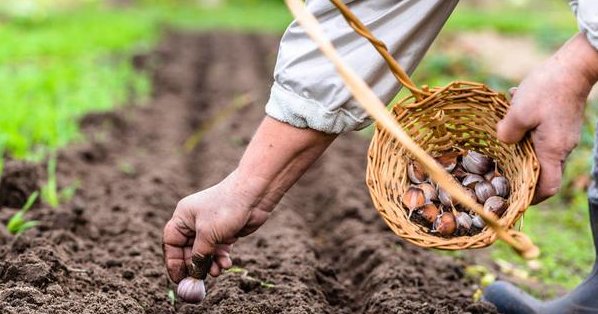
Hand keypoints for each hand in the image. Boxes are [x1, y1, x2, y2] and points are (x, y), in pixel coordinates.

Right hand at [162, 171, 271, 281]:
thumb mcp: (208, 234)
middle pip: (187, 251)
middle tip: (199, 281)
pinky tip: (226, 264)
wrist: (255, 195)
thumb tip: (193, 275)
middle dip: (194, 266)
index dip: (173, 261)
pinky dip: (220, 259)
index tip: (178, 278)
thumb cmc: (226, 208)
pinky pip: (218, 251)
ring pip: (204, 253)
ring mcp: (210, 228)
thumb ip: (199, 256)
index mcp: (183, 217)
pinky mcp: (225, 233)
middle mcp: (194, 222)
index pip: (171, 243)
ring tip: (217, 271)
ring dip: (209, 264)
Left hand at [497, 33, 597, 203]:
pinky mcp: (562, 123)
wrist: (574, 65)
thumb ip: (507, 133)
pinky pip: (541, 133)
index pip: (547, 188)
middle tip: (498, 168)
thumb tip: (502, 142)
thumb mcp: (518, 112)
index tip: (514, 198)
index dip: (532, 197)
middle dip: (520, 170)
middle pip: (541, 171)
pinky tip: (515, 108)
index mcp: (552, 151)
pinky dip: (527, 127)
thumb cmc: (547, 89)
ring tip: (504, 127)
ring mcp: (563, 135)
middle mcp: (562, 147)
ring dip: (520, 142)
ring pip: (538, 149)